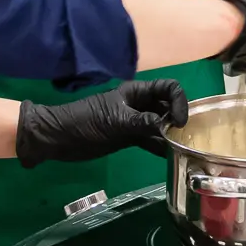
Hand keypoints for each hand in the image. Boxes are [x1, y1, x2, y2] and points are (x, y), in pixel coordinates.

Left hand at [16, 79, 188, 167]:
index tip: (179, 122)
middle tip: (186, 138)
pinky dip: (160, 146)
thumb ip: (142, 122)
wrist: (59, 137)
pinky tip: (171, 157)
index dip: (179, 101)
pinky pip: (150, 140)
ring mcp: (134, 121)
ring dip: (171, 134)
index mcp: (135, 91)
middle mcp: (139, 104)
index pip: (168, 88)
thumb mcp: (115, 121)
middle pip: (167, 106)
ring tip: (183, 150)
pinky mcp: (129, 137)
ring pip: (160, 124)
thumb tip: (168, 127)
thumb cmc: (85, 122)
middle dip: (178, 118)